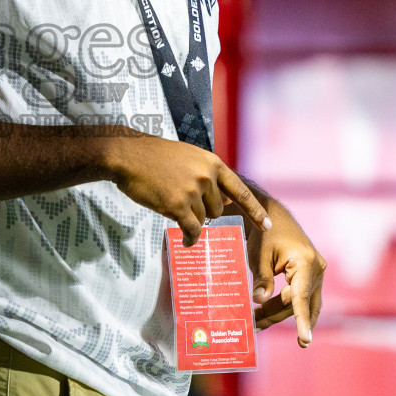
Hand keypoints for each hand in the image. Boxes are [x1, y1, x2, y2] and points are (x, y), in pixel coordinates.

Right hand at [103, 136, 269, 244]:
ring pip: (202, 219)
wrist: (128, 154)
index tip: (266, 226)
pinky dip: (190, 238)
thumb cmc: (155, 156)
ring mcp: (192, 191)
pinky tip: (187, 241)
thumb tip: (224, 201)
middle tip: (182, 199)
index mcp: (212, 163)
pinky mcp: (177, 205)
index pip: (240, 191)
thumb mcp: (189, 157)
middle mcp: (206, 177)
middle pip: (217, 209)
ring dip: (190, 218)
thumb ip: (208, 176)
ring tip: (170, 203)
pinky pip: (191, 229)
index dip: (254, 211)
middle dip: (203, 210)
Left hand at [249, 214, 324, 346]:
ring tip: (257, 322)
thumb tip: (259, 302)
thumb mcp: (258, 255)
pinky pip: (301, 296)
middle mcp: (317, 269)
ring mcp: (316, 272)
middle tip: (252, 326)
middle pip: (297, 304)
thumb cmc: (264, 233)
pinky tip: (268, 314)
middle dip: (275, 316)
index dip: (301, 322)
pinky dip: (286, 305)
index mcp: (305, 263)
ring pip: (300, 302)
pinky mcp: (311, 274)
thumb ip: (261, 279)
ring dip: (279, 313)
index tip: (304, 341)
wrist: (273, 214)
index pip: (301, 299)